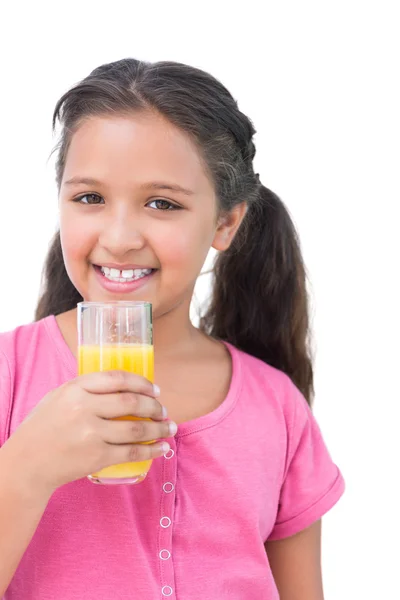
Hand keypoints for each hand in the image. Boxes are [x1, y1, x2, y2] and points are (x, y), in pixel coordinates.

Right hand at [3, 370, 174, 492]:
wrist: (27, 463)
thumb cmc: (44, 427)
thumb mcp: (60, 397)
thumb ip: (87, 389)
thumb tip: (124, 386)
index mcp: (76, 389)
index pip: (118, 378)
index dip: (142, 383)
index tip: (155, 389)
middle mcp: (84, 408)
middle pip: (132, 402)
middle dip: (155, 406)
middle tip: (164, 410)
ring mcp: (91, 434)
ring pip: (136, 428)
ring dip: (159, 428)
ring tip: (170, 428)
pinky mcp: (97, 457)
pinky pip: (132, 452)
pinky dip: (151, 450)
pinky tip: (162, 447)